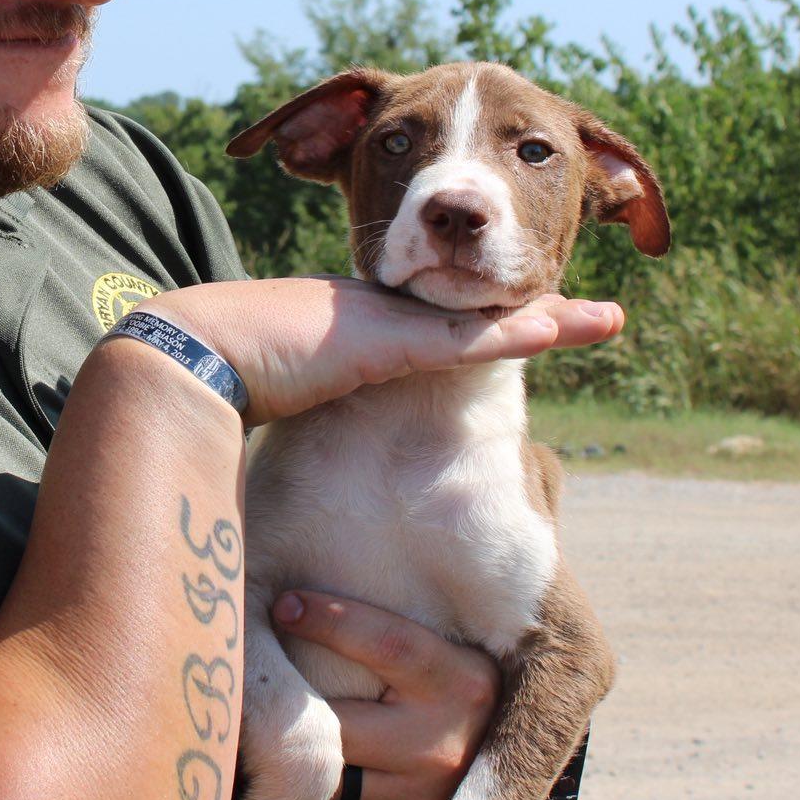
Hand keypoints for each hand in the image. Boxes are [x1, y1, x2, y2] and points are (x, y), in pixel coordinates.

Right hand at [138, 279, 622, 425]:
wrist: (191, 355)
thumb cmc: (215, 386)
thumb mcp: (276, 404)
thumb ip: (298, 421)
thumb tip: (281, 489)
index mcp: (354, 329)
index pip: (432, 326)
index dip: (479, 323)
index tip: (521, 326)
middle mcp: (379, 315)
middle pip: (470, 315)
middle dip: (532, 311)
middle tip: (591, 314)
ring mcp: (388, 321)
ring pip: (487, 320)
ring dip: (553, 317)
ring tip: (609, 319)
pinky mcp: (396, 337)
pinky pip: (481, 334)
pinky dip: (533, 329)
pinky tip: (583, 323)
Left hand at [270, 590, 497, 799]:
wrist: (502, 761)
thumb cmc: (449, 686)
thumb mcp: (442, 650)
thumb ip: (389, 632)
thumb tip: (304, 594)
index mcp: (458, 680)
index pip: (386, 642)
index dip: (330, 620)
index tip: (283, 604)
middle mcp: (445, 742)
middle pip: (341, 722)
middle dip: (293, 701)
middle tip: (251, 675)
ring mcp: (424, 794)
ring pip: (330, 771)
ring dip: (296, 747)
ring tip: (266, 719)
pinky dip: (312, 783)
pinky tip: (300, 759)